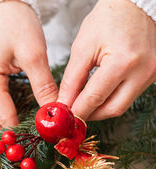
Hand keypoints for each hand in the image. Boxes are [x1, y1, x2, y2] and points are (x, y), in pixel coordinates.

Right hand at [0, 1, 57, 131]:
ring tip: (22, 136)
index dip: (22, 130)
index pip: (4, 116)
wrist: (0, 6)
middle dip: (8, 134)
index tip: (41, 140)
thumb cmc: (15, 24)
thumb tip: (54, 110)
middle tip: (30, 145)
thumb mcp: (33, 53)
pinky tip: (12, 118)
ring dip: (1, 127)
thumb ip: (42, 85)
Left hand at [58, 0, 155, 120]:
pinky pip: (129, 95)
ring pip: (122, 105)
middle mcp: (143, 71)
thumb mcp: (83, 48)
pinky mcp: (154, 74)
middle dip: (90, 114)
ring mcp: (152, 74)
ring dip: (100, 108)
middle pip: (112, 109)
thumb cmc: (108, 19)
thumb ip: (72, 79)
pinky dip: (111, 98)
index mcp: (123, 62)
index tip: (63, 117)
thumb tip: (64, 103)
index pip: (95, 97)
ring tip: (82, 103)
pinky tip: (98, 95)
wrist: (133, 5)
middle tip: (72, 113)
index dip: (76, 110)